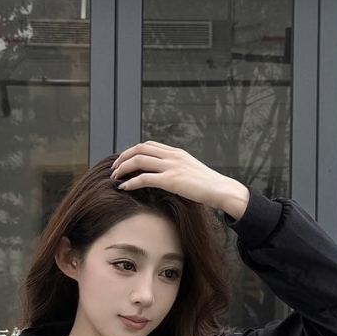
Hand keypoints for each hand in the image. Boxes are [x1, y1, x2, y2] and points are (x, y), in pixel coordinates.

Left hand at [109, 141, 248, 218]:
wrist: (222, 190)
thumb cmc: (209, 186)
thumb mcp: (191, 172)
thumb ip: (178, 170)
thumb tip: (166, 177)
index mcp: (176, 152)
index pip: (148, 145)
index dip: (132, 151)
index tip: (124, 161)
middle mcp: (172, 156)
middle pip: (139, 149)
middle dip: (123, 158)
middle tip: (114, 169)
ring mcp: (172, 166)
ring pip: (138, 160)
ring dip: (123, 168)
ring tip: (114, 177)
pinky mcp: (171, 180)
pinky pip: (144, 178)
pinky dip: (131, 182)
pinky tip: (124, 187)